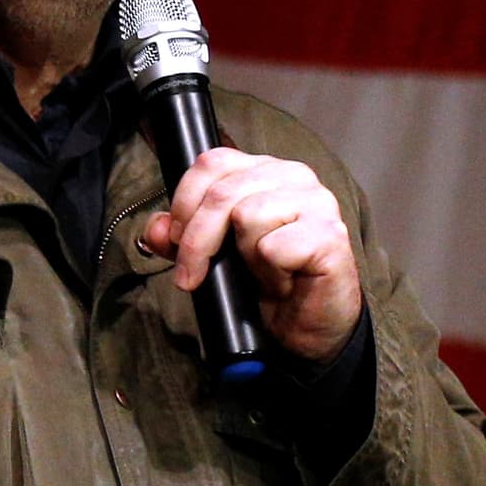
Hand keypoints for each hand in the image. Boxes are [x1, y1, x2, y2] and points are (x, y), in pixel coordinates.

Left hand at [141, 146, 363, 364]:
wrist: (306, 323)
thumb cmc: (264, 280)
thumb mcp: (211, 255)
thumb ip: (180, 237)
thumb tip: (154, 228)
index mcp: (263, 170)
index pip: (211, 163)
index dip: (183, 202)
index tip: (173, 239)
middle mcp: (293, 176)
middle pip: (221, 194)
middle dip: (195, 241)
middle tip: (192, 274)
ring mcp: (317, 202)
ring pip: (247, 216)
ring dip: (243, 257)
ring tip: (259, 271)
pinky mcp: (331, 234)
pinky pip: (274, 247)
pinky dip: (270, 273)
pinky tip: (283, 280)